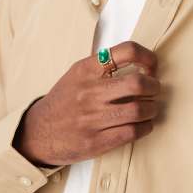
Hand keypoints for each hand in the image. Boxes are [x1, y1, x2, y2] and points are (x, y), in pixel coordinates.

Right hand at [12, 41, 161, 166]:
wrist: (37, 133)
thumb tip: (142, 63)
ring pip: (139, 110)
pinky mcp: (96, 142)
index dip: (148, 57)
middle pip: (138, 83)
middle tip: (154, 90)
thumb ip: (105, 66)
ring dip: (152, 108)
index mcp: (87, 69)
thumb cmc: (65, 100)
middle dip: (154, 86)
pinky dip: (146, 127)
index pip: (127, 51)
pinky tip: (144, 124)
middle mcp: (90, 92)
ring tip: (151, 108)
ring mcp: (92, 118)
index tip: (152, 66)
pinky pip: (132, 132)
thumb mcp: (78, 73)